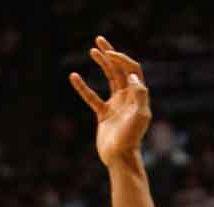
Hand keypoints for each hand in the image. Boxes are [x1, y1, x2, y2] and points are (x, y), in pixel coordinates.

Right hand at [69, 34, 151, 165]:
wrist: (120, 159)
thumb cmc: (131, 139)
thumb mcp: (140, 116)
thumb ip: (139, 94)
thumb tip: (132, 76)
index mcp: (137, 96)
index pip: (132, 70)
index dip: (122, 59)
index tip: (110, 54)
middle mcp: (128, 98)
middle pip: (121, 70)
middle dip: (111, 54)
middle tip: (99, 40)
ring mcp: (116, 105)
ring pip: (109, 79)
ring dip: (102, 64)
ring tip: (92, 50)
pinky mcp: (104, 115)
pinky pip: (92, 97)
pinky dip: (83, 87)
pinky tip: (74, 76)